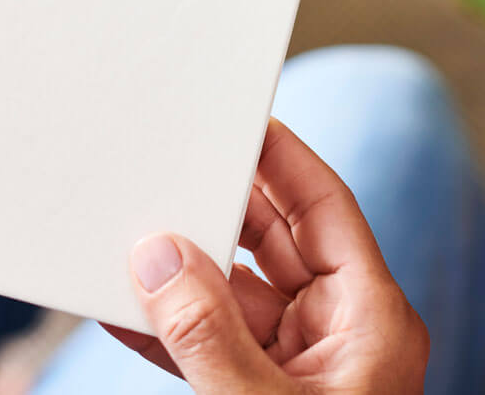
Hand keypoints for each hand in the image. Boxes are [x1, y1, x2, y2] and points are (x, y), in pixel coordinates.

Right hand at [107, 118, 428, 393]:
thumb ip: (208, 338)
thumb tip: (155, 257)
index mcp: (366, 317)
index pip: (321, 206)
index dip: (278, 154)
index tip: (232, 116)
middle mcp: (333, 327)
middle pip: (270, 233)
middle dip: (214, 202)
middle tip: (166, 161)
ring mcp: (291, 358)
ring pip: (228, 282)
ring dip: (177, 264)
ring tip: (127, 229)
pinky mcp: (251, 384)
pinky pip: (203, 333)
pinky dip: (163, 321)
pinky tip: (119, 302)